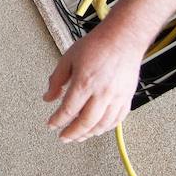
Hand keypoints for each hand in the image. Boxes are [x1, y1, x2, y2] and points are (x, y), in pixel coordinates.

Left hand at [43, 23, 145, 141]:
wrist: (123, 38)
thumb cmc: (97, 45)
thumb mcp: (68, 58)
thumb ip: (56, 80)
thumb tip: (48, 97)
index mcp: (84, 82)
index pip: (68, 110)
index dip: (57, 121)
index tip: (51, 125)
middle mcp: (102, 93)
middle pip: (85, 122)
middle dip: (72, 133)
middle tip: (63, 137)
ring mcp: (117, 97)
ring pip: (102, 124)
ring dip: (89, 134)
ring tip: (78, 137)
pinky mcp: (127, 97)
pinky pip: (117, 119)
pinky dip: (106, 128)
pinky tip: (98, 129)